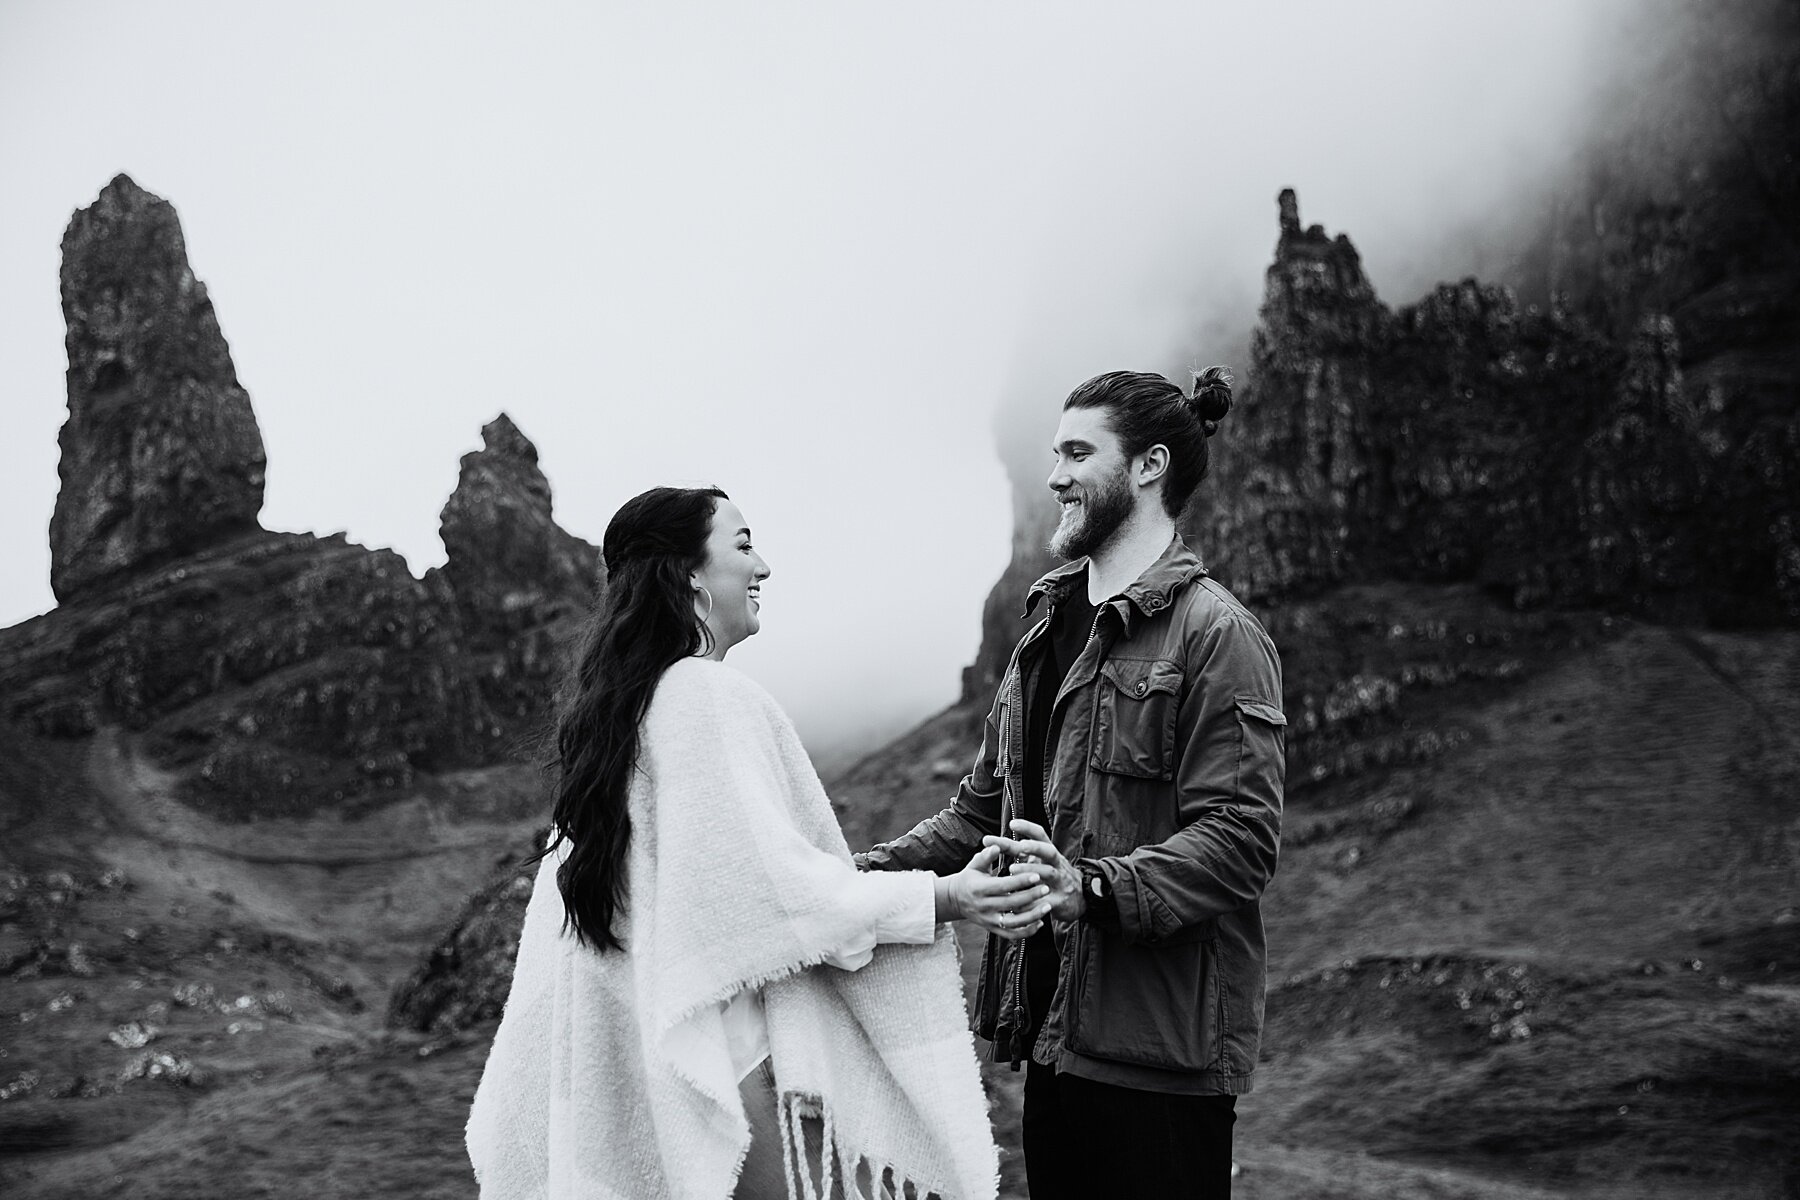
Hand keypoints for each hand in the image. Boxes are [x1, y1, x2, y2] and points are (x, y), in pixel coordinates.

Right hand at [936, 844, 1052, 939]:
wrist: (955, 900)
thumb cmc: (969, 879)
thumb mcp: (974, 865)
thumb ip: (986, 856)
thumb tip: (996, 846)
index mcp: (979, 889)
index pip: (1003, 885)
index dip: (1020, 881)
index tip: (1036, 875)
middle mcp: (984, 906)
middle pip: (1011, 904)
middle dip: (1031, 896)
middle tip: (1046, 888)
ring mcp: (989, 920)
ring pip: (1013, 923)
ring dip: (1032, 916)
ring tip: (1047, 906)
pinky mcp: (993, 929)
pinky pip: (1012, 935)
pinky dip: (1027, 931)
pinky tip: (1040, 923)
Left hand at [984, 819, 1084, 921]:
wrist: (1078, 898)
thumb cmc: (1051, 874)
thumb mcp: (1039, 860)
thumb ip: (1018, 852)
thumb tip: (993, 843)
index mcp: (1049, 853)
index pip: (1041, 835)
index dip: (1028, 828)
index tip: (1012, 823)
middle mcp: (1056, 864)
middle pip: (1049, 851)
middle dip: (1035, 847)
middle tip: (1020, 846)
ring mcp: (1060, 881)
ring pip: (1048, 872)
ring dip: (1030, 870)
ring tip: (1012, 869)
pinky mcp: (1059, 900)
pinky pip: (1044, 900)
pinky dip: (1030, 901)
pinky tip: (1015, 902)